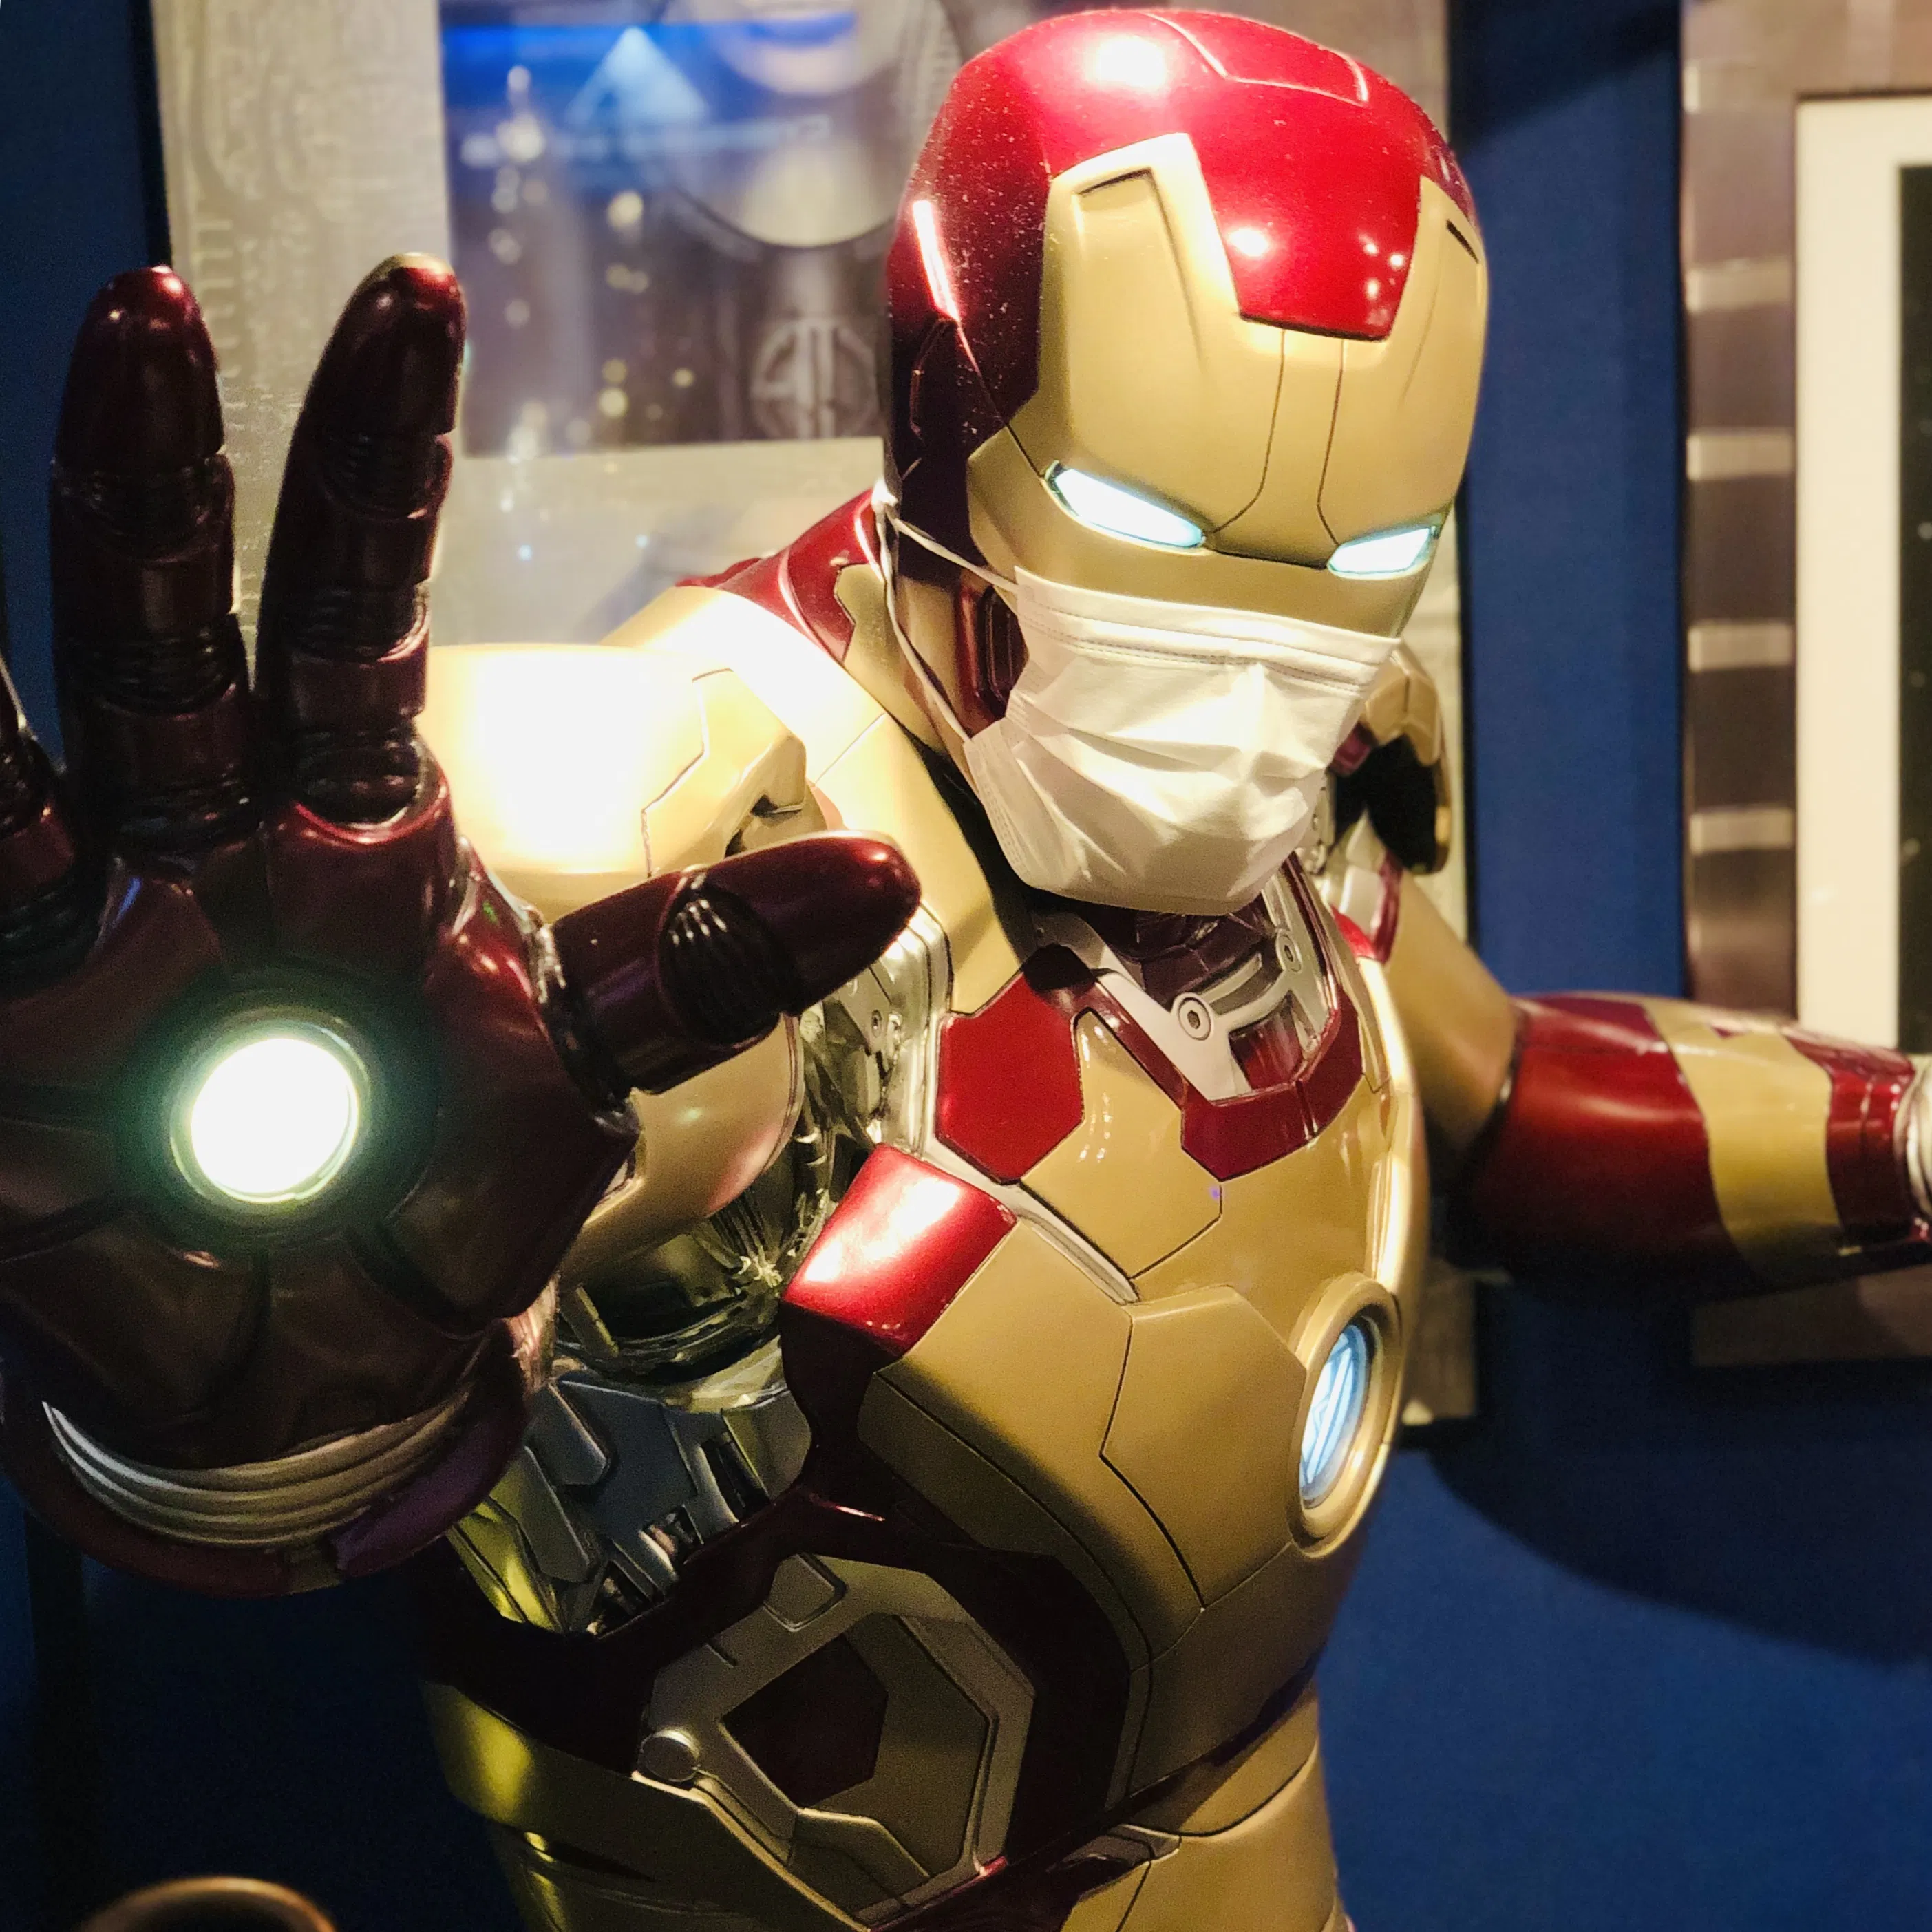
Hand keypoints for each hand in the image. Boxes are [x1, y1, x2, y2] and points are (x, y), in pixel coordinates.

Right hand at [0, 262, 915, 1592]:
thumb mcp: (583, 1071)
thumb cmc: (444, 1193)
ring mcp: (114, 924)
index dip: (377, 470)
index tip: (409, 299)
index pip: (364, 620)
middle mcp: (230, 844)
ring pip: (79, 731)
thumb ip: (697, 969)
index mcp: (368, 834)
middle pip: (195, 634)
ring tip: (60, 434)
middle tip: (155, 307)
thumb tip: (881, 878)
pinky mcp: (28, 1022)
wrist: (324, 1355)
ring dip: (59, 602)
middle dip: (171, 479)